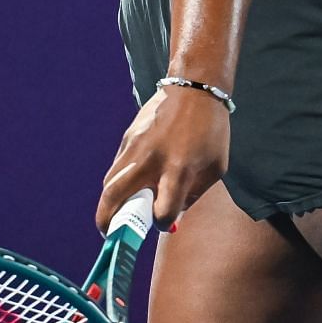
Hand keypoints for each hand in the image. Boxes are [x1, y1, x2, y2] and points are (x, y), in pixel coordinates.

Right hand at [95, 85, 231, 232]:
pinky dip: (120, 182)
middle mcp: (151, 160)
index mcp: (179, 169)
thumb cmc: (211, 132)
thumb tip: (170, 220)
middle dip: (107, 222)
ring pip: (108, 183)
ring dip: (109, 203)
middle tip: (110, 233)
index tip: (164, 220)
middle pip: (114, 198)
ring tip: (118, 213)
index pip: (161, 211)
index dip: (162, 222)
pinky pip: (117, 168)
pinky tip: (132, 184)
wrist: (195, 89)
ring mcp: (134, 148)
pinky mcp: (126, 139)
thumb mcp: (214, 167)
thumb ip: (192, 196)